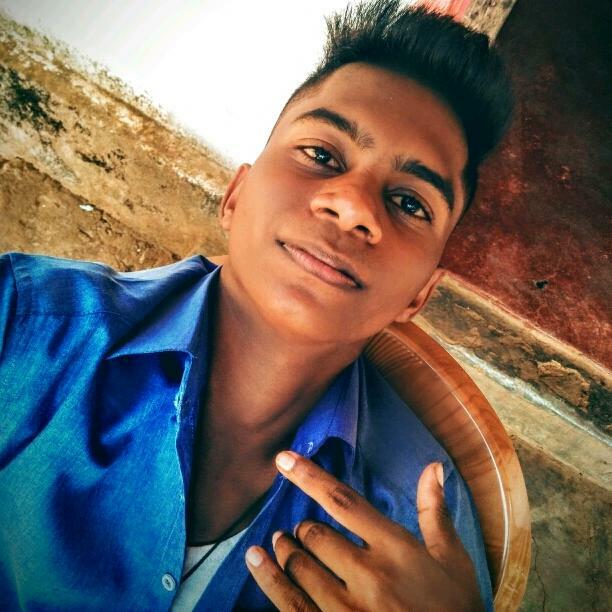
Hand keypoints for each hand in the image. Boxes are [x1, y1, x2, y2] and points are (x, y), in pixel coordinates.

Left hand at [245, 451, 483, 610]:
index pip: (344, 502)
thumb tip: (433, 466)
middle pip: (316, 534)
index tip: (284, 459)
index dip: (310, 477)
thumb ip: (434, 513)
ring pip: (300, 566)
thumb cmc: (455, 610)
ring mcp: (348, 609)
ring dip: (286, 550)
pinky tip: (256, 560)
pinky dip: (268, 578)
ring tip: (280, 543)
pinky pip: (289, 602)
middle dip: (304, 528)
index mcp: (396, 548)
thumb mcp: (453, 562)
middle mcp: (369, 574)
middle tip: (301, 529)